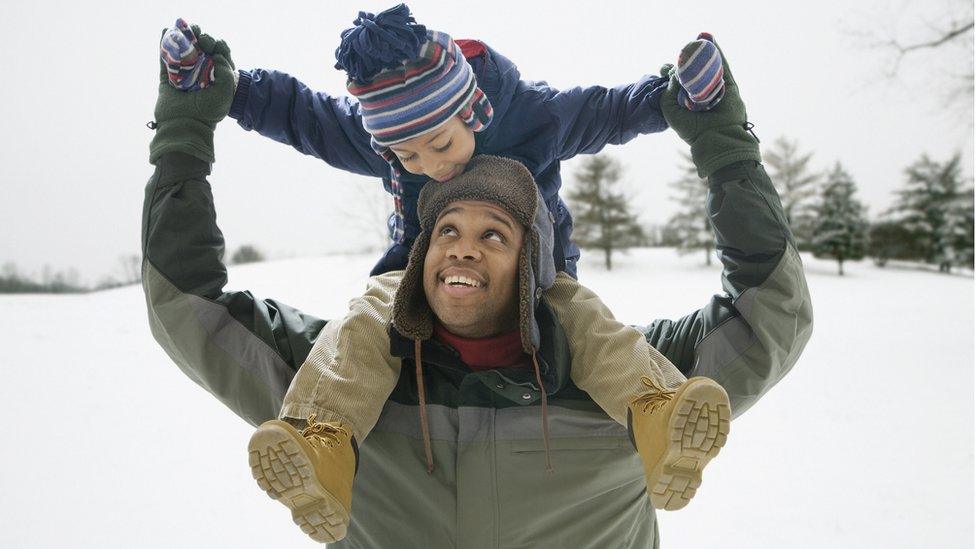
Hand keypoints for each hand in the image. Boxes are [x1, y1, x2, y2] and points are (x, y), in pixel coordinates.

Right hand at [149, 20, 235, 164]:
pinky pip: (164, 59)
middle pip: (200, 50)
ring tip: (183, 26)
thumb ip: (225, 71)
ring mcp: (182, 77)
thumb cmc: (208, 112)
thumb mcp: (225, 92)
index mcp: (215, 79)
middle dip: (201, 38)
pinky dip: (163, 45)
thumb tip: (216, 55)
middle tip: (201, 39)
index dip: (218, 46)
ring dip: (183, 37)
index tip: (216, 47)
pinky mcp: (166, 80)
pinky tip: (165, 31)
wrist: (185, 125)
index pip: (218, 56)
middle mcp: (199, 77)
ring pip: (182, 52)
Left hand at [660, 35, 759, 178]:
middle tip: (683, 50)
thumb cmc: (692, 130)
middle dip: (688, 60)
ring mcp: (716, 89)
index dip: (671, 73)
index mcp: (687, 102)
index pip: (678, 83)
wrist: (717, 138)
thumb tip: (673, 73)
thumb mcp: (671, 111)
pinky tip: (710, 39)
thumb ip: (668, 92)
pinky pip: (723, 66)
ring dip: (704, 51)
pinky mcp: (729, 86)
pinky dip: (717, 52)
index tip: (664, 67)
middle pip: (694, 72)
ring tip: (698, 37)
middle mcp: (701, 94)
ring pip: (709, 66)